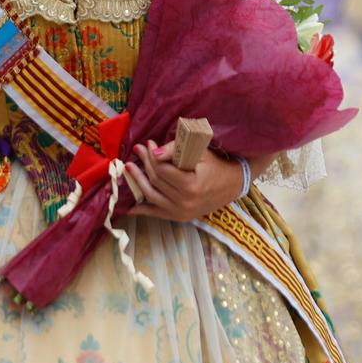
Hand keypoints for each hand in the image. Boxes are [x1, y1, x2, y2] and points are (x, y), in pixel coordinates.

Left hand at [125, 142, 243, 221]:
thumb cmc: (216, 165)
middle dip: (144, 164)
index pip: (162, 170)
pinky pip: (156, 213)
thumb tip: (153, 152)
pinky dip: (142, 209)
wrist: (232, 185)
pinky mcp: (180, 217)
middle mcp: (185, 202)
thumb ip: (175, 150)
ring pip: (152, 196)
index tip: (147, 144)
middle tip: (137, 150)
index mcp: (191, 186)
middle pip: (156, 181)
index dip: (151, 156)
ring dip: (138, 182)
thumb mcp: (199, 152)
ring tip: (130, 169)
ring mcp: (182, 212)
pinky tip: (129, 206)